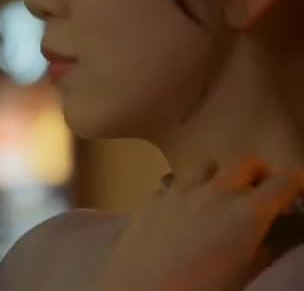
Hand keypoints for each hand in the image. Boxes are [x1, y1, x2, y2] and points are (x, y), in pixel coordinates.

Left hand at [92, 158, 303, 290]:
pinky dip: (187, 191)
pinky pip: (175, 183)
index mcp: (248, 212)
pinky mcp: (152, 198)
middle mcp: (215, 192)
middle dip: (259, 174)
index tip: (296, 194)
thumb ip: (271, 245)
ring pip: (206, 165)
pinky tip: (184, 212)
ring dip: (220, 175)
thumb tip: (287, 230)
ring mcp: (179, 190)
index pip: (284, 180)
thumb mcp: (248, 271)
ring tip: (219, 197)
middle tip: (260, 194)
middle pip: (245, 162)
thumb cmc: (204, 290)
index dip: (295, 184)